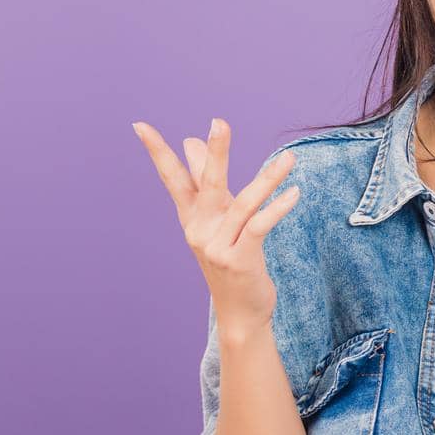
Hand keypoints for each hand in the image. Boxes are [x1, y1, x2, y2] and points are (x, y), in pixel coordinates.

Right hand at [132, 117, 299, 338]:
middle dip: (214, 153)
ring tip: (290, 158)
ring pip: (243, 204)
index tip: (140, 125)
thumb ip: (205, 182)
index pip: (172, 178)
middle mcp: (200, 229)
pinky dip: (277, 208)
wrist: (238, 312)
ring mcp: (217, 246)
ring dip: (267, 180)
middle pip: (206, 185)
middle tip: (219, 122)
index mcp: (191, 217)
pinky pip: (260, 227)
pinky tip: (294, 192)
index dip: (157, 152)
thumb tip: (190, 141)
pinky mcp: (239, 260)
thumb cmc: (230, 258)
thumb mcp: (216, 219)